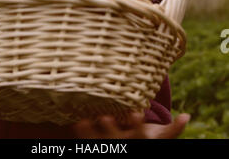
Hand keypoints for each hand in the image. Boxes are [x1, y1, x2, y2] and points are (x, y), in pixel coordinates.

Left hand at [70, 111, 189, 138]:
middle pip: (115, 139)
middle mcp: (122, 144)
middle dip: (110, 129)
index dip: (136, 124)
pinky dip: (79, 134)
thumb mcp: (160, 137)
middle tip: (105, 117)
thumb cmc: (146, 139)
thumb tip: (187, 117)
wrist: (131, 148)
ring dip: (89, 133)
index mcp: (138, 140)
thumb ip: (173, 129)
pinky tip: (73, 124)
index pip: (138, 133)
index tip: (135, 113)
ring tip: (82, 121)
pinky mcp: (96, 143)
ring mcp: (108, 145)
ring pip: (98, 141)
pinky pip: (85, 141)